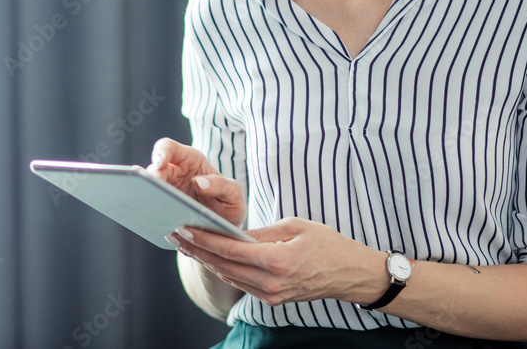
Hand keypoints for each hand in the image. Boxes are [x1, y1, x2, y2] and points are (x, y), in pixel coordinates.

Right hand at [146, 137, 246, 226]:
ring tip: (150, 205)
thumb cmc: (229, 204)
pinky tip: (152, 220)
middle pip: (154, 169)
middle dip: (151, 178)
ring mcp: (167, 192)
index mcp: (190, 161)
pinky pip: (150, 208)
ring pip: (149, 189)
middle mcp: (174, 174)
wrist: (225, 229)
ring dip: (147, 196)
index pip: (169, 148)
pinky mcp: (162, 209)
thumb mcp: (233, 193)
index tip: (159, 164)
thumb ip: (222, 185)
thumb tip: (198, 182)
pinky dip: (148, 212)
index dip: (161, 152)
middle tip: (152, 190)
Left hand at [170, 217, 386, 306]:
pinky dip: (223, 269)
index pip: (230, 250)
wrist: (351, 275)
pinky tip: (210, 257)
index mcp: (278, 260)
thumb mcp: (296, 226)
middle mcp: (271, 283)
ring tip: (186, 244)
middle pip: (223, 265)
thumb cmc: (328, 244)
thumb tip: (235, 232)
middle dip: (196, 249)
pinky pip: (240, 283)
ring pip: (229, 276)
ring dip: (206, 260)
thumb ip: (262, 231)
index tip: (183, 227)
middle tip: (175, 234)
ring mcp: (271, 294)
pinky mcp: (272, 299)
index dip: (203, 239)